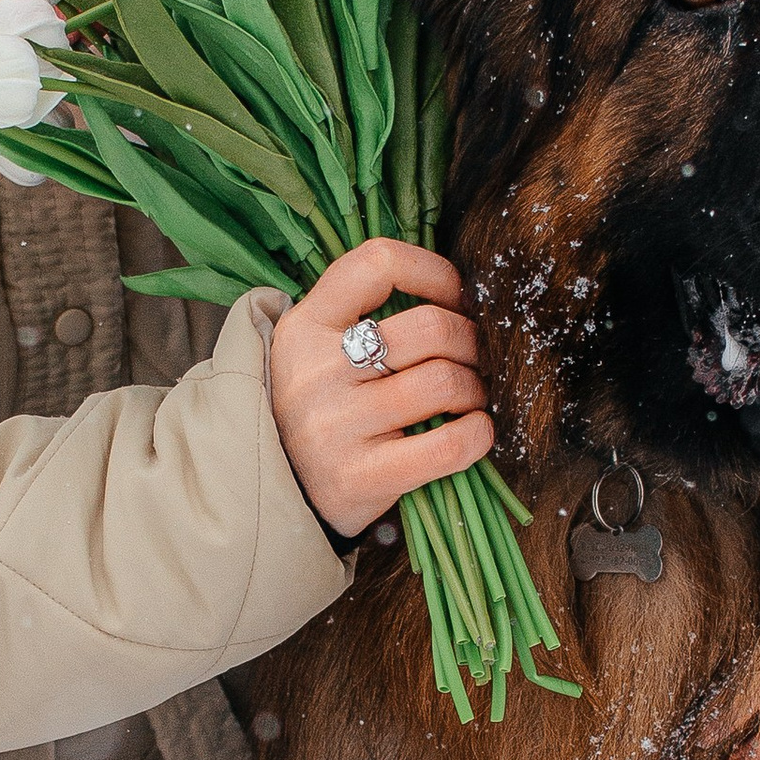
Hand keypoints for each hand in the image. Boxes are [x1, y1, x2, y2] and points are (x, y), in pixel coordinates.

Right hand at [270, 240, 493, 539]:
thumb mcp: (318, 350)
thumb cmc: (323, 410)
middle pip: (431, 327)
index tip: (456, 297)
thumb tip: (459, 294)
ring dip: (476, 390)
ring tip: (468, 399)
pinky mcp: (358, 477)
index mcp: (305, 325)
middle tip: (473, 360)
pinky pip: (448, 444)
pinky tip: (474, 432)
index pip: (379, 263)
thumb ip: (365, 314)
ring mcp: (334, 426)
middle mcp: (315, 371)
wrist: (280, 496)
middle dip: (471, 342)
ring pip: (445, 382)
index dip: (435, 272)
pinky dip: (478, 434)